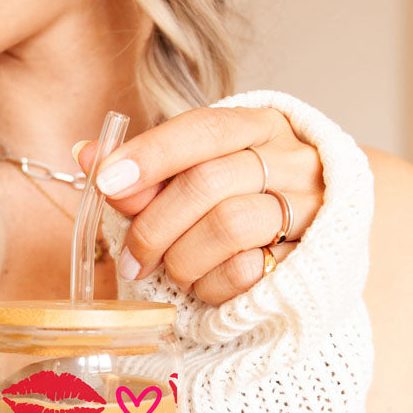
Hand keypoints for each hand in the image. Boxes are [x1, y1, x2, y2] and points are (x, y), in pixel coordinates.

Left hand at [76, 105, 325, 304]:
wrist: (325, 240)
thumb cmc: (245, 202)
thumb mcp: (198, 177)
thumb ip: (147, 171)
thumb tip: (87, 153)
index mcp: (258, 126)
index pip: (202, 129)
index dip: (150, 155)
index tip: (107, 181)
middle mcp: (290, 159)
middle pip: (207, 183)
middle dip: (155, 227)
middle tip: (132, 259)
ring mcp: (307, 208)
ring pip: (228, 226)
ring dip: (183, 259)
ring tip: (174, 271)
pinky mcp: (310, 257)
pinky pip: (247, 271)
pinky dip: (211, 285)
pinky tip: (206, 285)